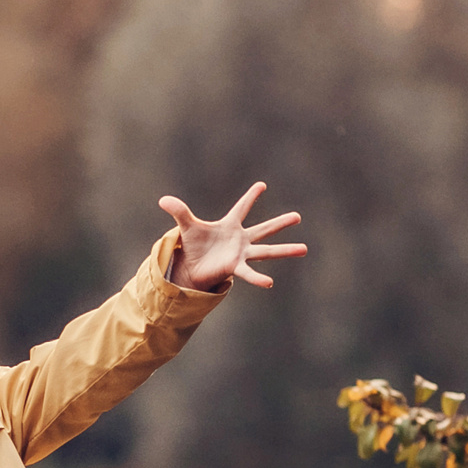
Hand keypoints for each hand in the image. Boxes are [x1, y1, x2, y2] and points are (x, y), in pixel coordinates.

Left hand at [158, 183, 306, 292]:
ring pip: (267, 251)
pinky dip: (257, 278)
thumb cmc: (194, 246)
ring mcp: (241, 254)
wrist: (191, 268)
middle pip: (264, 229)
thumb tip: (162, 199)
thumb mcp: (186, 226)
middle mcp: (240, 239)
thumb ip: (179, 211)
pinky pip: (249, 273)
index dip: (250, 197)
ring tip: (305, 248)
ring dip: (285, 250)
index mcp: (230, 225)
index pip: (242, 208)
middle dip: (280, 223)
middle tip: (298, 216)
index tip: (261, 185)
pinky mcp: (235, 268)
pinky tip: (269, 282)